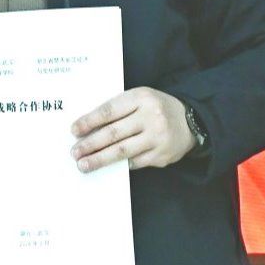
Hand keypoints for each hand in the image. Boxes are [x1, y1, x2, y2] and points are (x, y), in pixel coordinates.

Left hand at [70, 88, 195, 170]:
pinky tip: (106, 167)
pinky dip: (119, 164)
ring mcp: (157, 138)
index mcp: (141, 98)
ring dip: (100, 159)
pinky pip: (134, 163)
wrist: (191, 122)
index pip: (110, 110)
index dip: (89, 121)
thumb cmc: (155, 108)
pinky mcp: (161, 156)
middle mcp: (150, 117)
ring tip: (84, 164)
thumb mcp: (139, 99)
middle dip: (90, 144)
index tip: (74, 130)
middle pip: (114, 133)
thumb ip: (118, 109)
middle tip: (74, 152)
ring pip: (122, 151)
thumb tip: (87, 128)